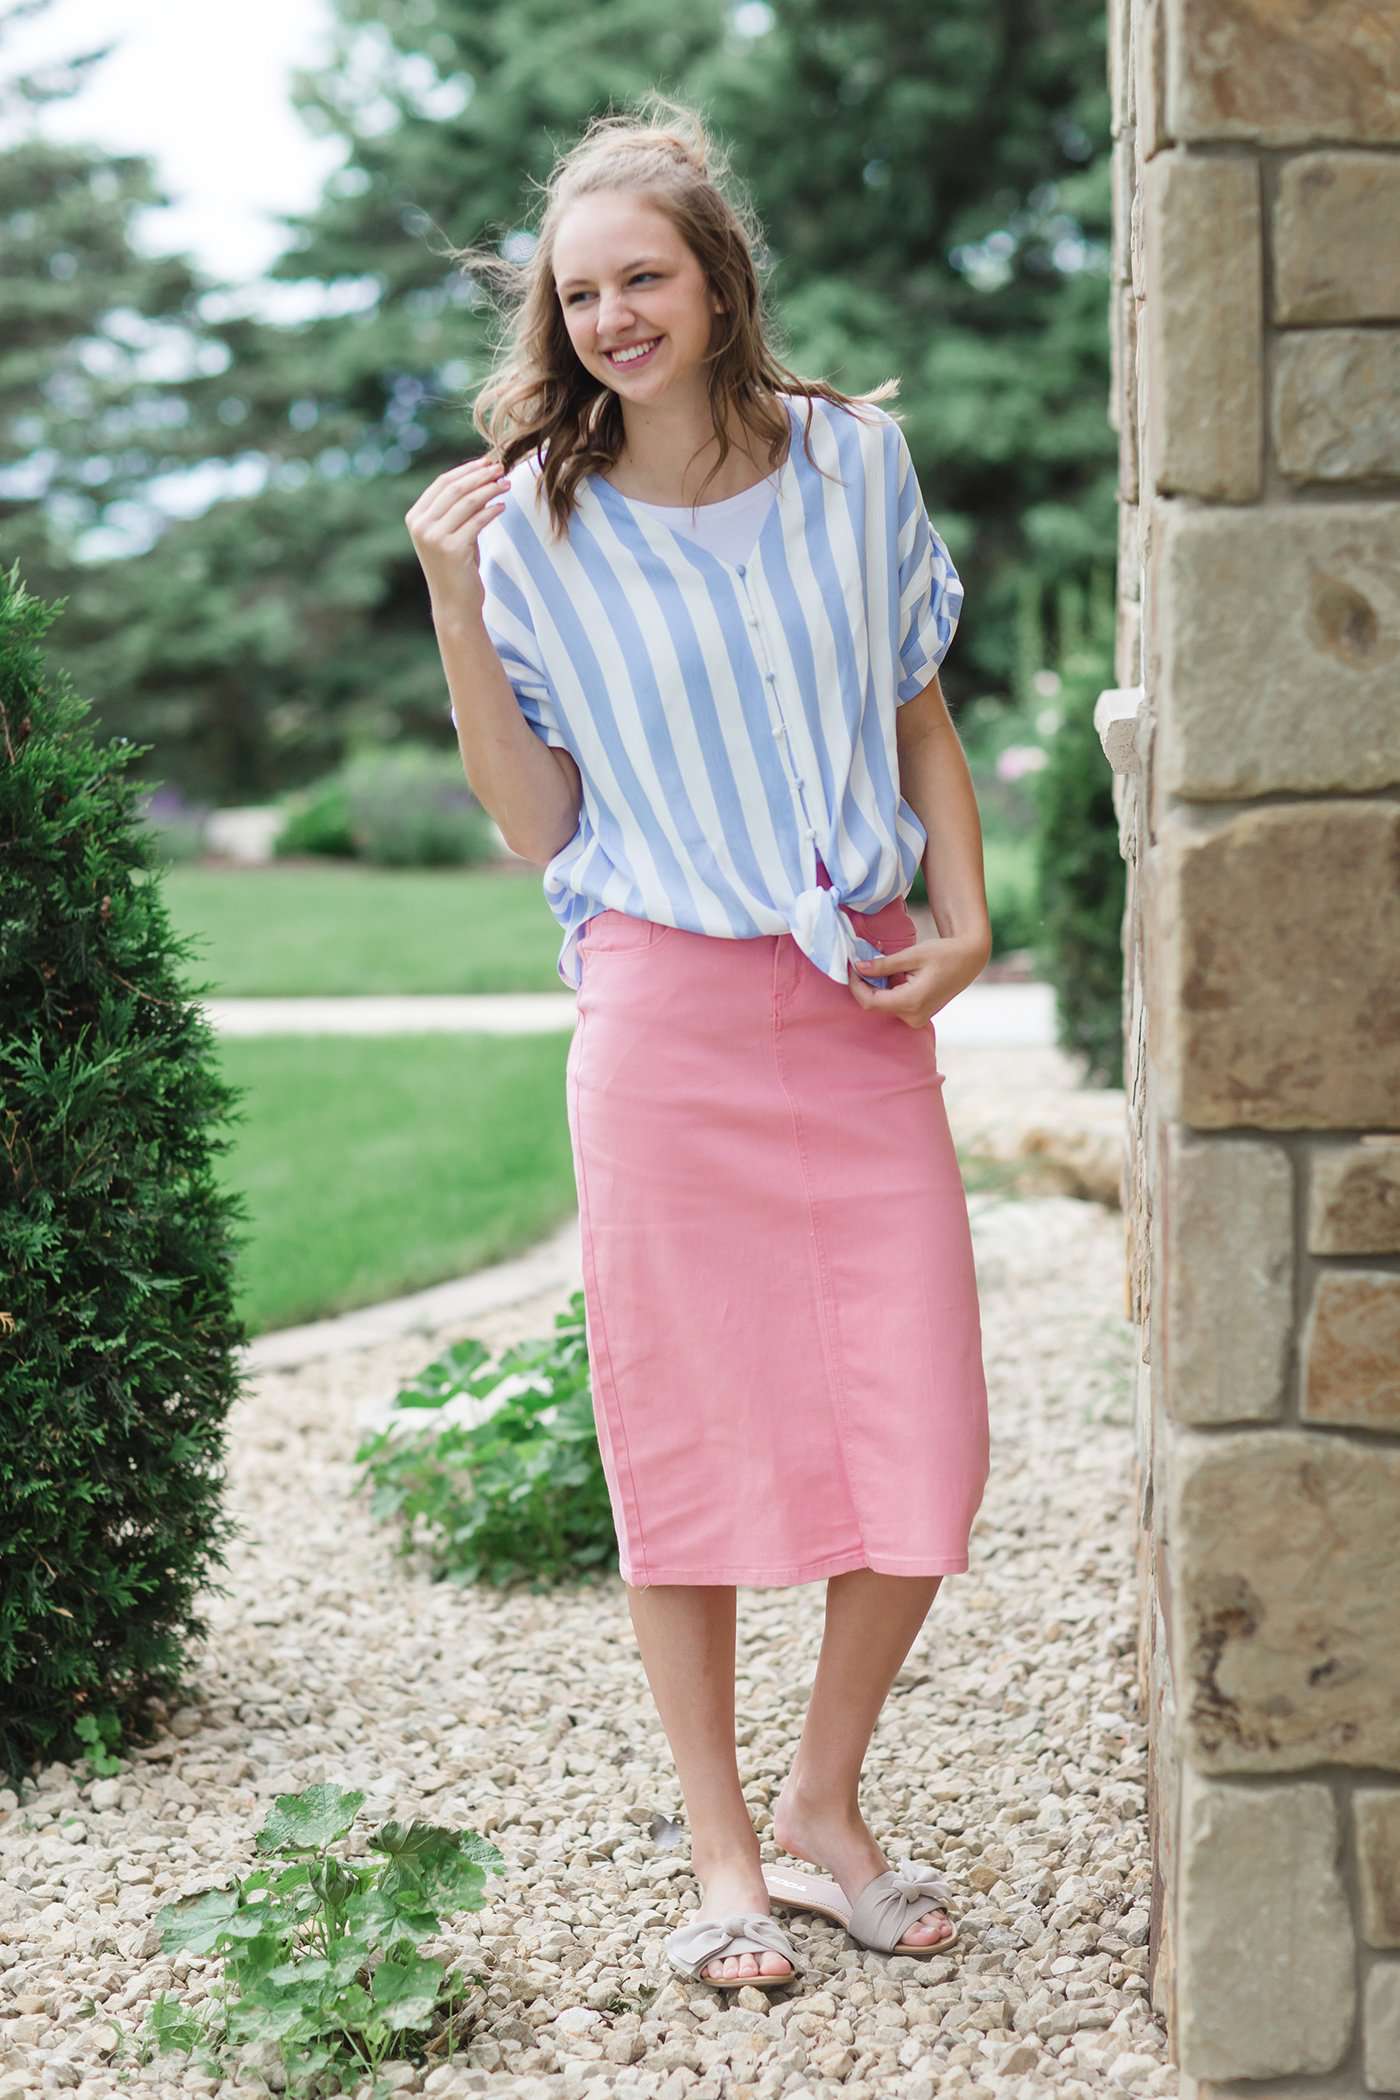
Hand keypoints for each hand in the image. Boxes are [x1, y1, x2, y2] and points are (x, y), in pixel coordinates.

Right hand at [404, 452, 511, 621]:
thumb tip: (481, 476)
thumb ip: (458, 508)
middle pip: (454, 488)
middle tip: (501, 468)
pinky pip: (477, 521)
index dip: (467, 469)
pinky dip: (491, 511)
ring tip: (506, 484)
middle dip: (480, 475)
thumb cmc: (456, 568)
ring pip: (467, 501)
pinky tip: (502, 506)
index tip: (487, 462)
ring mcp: (434, 537)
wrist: (454, 605)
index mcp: (415, 517)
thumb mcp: (452, 533)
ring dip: (489, 489)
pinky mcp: (451, 549)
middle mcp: (420, 525)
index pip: (442, 482)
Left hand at [848, 928, 990, 1027]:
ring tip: (879, 965)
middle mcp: (913, 1016)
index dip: (856, 985)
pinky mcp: (918, 1016)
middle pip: (875, 1004)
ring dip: (876, 987)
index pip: (870, 1001)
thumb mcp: (912, 955)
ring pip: (883, 1005)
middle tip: (861, 962)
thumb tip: (858, 967)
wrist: (969, 960)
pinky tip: (891, 974)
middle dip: (865, 984)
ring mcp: (916, 1019)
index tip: (851, 967)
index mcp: (911, 1001)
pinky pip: (894, 1005)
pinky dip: (887, 990)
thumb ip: (884, 965)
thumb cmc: (944, 953)